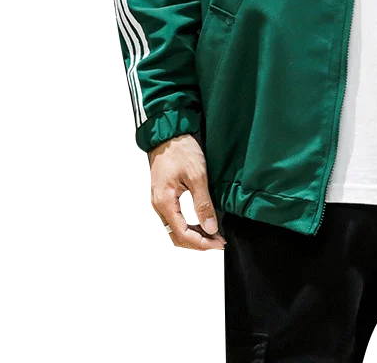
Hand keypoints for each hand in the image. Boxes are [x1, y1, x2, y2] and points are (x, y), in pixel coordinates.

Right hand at [148, 134, 225, 250]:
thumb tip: (210, 228)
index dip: (202, 243)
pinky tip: (200, 220)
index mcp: (164, 202)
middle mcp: (158, 205)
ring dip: (194, 233)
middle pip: (176, 235)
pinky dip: (188, 223)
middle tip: (218, 240)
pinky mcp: (163, 194)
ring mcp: (159, 200)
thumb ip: (203, 204)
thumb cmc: (181, 150)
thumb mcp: (197, 176)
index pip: (182, 234)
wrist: (169, 133)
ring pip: (175, 227)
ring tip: (213, 233)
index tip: (219, 242)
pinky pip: (174, 217)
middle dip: (198, 242)